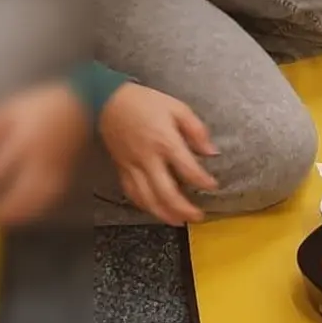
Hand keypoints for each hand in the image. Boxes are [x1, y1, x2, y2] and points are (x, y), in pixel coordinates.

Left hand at [0, 83, 89, 224]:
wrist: (82, 103)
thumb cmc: (43, 105)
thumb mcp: (12, 108)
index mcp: (23, 141)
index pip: (0, 168)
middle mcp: (40, 159)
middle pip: (21, 190)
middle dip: (4, 207)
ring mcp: (56, 167)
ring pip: (39, 197)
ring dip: (22, 212)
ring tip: (7, 220)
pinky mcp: (67, 171)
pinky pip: (52, 194)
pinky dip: (40, 207)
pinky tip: (30, 211)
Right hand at [99, 83, 219, 224]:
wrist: (108, 101)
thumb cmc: (145, 102)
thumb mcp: (178, 108)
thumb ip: (197, 130)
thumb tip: (211, 151)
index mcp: (165, 142)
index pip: (188, 170)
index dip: (203, 182)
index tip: (213, 186)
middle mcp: (148, 159)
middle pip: (166, 192)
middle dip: (184, 208)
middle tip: (198, 216)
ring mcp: (132, 166)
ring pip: (147, 198)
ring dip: (164, 214)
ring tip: (179, 222)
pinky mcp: (121, 169)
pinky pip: (132, 193)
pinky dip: (144, 206)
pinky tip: (154, 210)